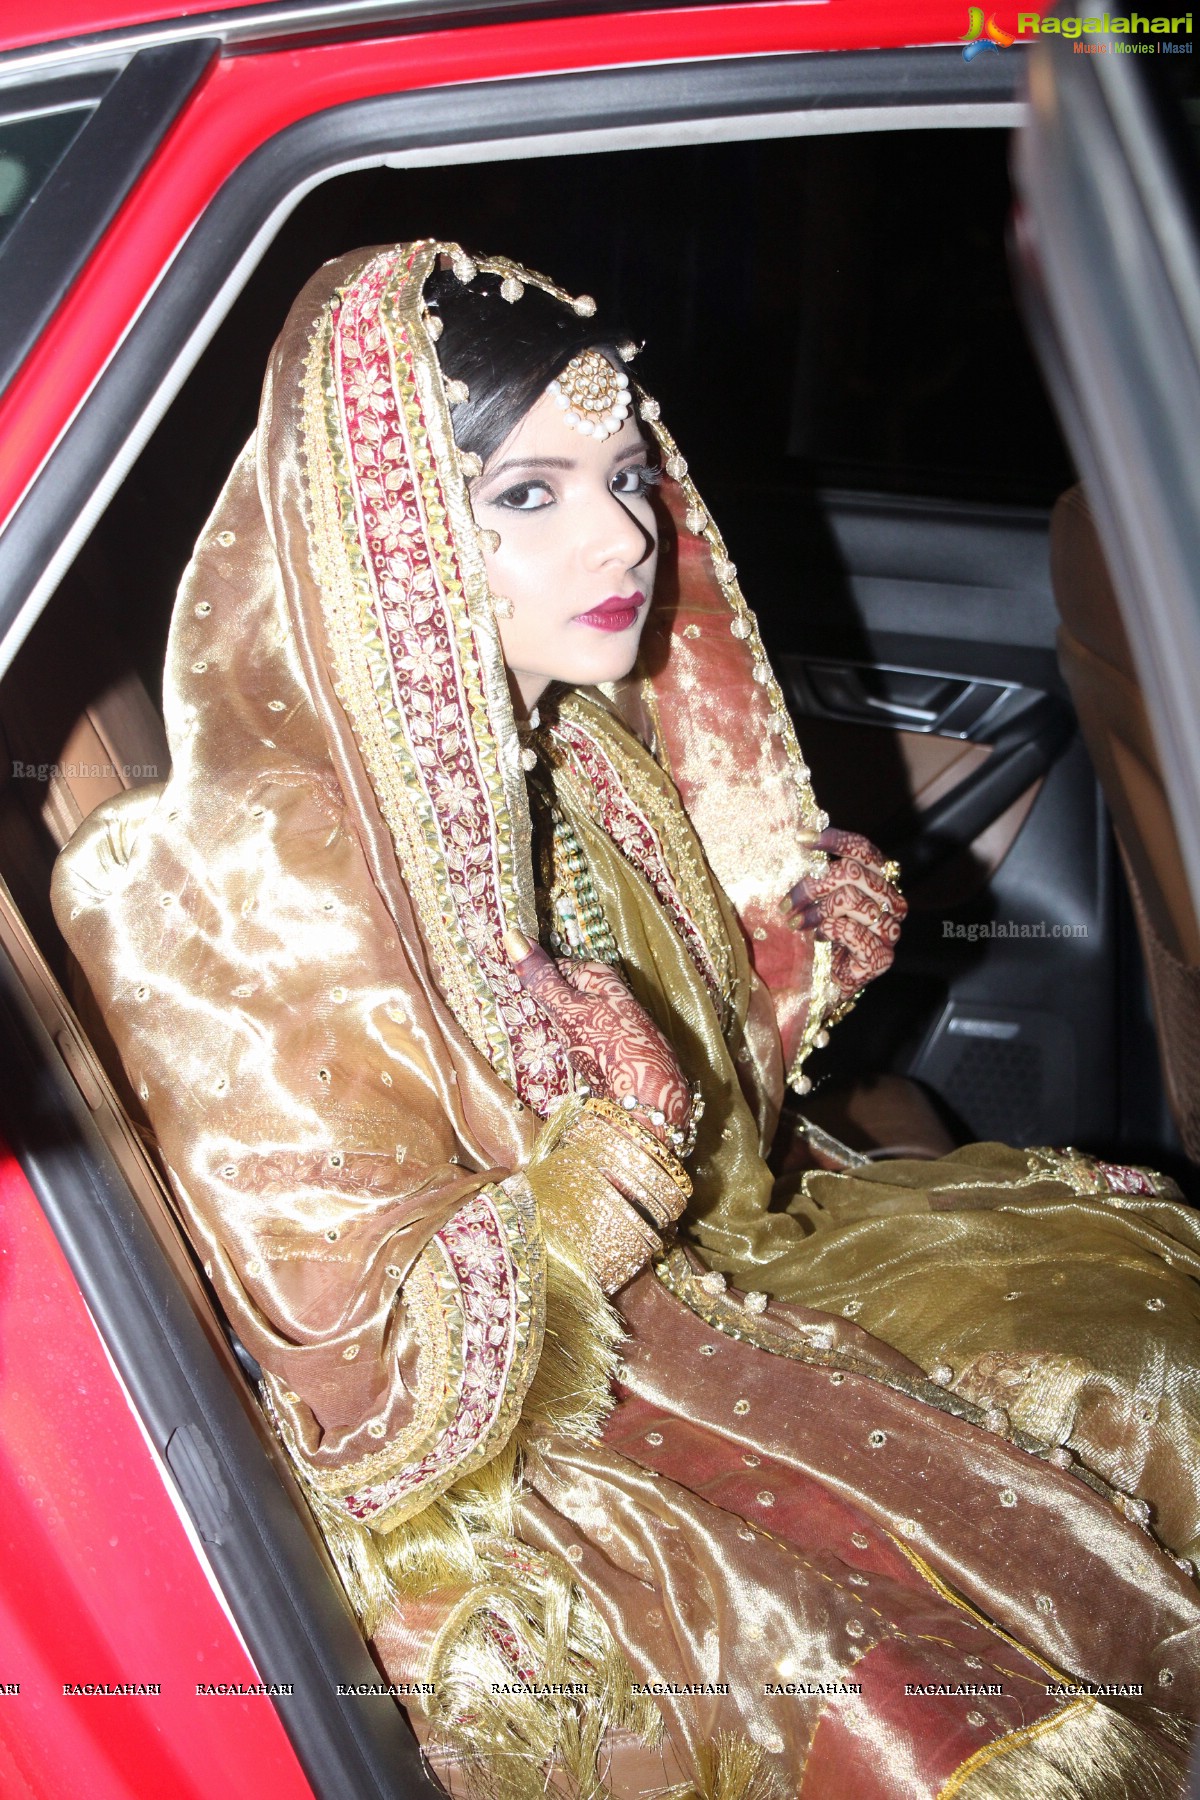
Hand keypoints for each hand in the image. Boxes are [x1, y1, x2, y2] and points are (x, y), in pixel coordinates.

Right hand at [506, 931, 689, 1138]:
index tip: (514, 989)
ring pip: (575, 1019)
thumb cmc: (608, 1043)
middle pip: (568, 994)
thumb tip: (512, 936)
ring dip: (557, 1029)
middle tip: (523, 1019)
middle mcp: (612, 995)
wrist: (646, 1094)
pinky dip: (571, 1047)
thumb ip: (541, 978)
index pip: (559, 967)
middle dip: (546, 1005)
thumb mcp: (567, 1009)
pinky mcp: (616, 1050)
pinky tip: (564, 1059)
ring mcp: (616, 1023)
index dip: (537, 978)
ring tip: (539, 1041)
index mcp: (601, 977)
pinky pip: (584, 1040)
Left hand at [785, 827, 905, 998]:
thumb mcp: (822, 899)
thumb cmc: (826, 935)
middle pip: (852, 872)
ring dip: (815, 911)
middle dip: (812, 884)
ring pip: (850, 899)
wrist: (833, 981)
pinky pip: (851, 931)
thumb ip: (822, 874)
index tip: (803, 838)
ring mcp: (890, 929)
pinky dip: (829, 930)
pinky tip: (820, 936)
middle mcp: (891, 901)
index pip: (863, 850)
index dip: (834, 840)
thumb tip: (802, 838)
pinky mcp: (881, 956)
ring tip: (797, 923)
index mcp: (880, 881)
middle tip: (786, 902)